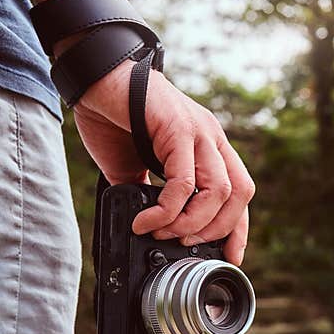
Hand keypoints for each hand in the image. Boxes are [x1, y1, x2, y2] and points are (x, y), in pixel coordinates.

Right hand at [72, 59, 254, 264]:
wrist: (93, 77)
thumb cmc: (114, 118)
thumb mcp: (136, 167)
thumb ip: (150, 194)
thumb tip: (152, 228)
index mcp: (209, 146)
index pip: (240, 193)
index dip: (238, 228)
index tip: (229, 256)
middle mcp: (211, 138)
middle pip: (239, 194)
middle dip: (218, 230)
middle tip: (187, 245)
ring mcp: (199, 131)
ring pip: (219, 191)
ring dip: (192, 223)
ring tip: (163, 234)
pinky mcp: (178, 128)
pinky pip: (184, 182)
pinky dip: (168, 210)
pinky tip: (148, 221)